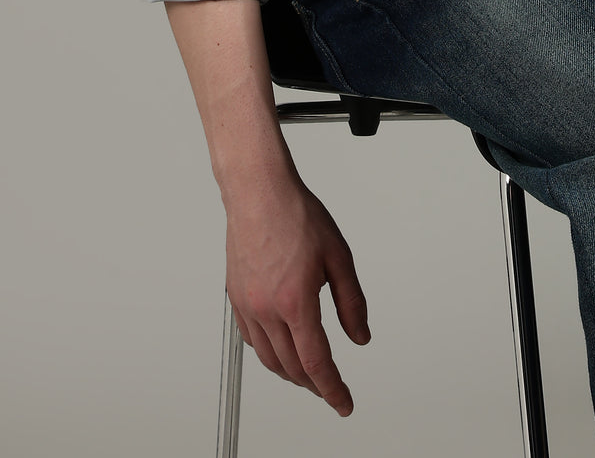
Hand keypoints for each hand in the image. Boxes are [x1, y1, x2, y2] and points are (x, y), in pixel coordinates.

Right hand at [225, 169, 370, 414]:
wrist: (259, 192)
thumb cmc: (296, 214)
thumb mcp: (339, 256)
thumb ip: (351, 302)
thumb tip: (359, 336)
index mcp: (295, 301)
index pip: (316, 363)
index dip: (332, 390)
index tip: (343, 403)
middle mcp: (266, 309)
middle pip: (292, 367)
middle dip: (314, 385)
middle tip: (332, 390)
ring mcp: (247, 305)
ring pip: (269, 359)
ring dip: (291, 374)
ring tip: (309, 376)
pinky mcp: (236, 297)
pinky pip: (252, 340)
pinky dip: (269, 354)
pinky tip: (281, 348)